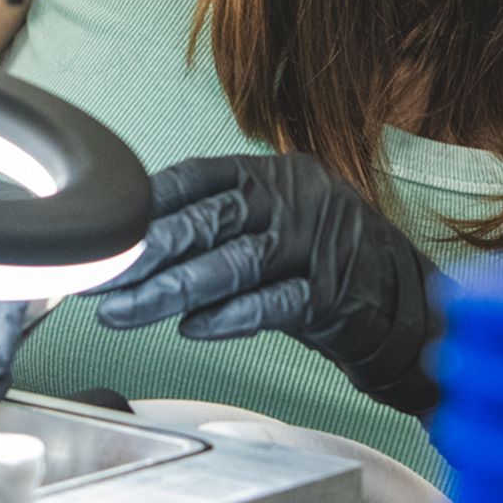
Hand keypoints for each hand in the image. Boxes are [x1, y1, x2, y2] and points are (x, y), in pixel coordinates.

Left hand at [94, 154, 439, 413]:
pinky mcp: (334, 295)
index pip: (200, 177)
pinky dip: (229, 318)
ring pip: (233, 264)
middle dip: (147, 252)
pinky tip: (190, 329)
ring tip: (122, 313)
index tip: (104, 227)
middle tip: (99, 277)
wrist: (403, 301)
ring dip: (171, 291)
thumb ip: (218, 222)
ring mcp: (317, 245)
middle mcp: (296, 200)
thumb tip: (136, 237)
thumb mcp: (273, 223)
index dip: (148, 203)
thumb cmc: (321, 261)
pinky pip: (273, 305)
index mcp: (275, 173)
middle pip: (210, 221)